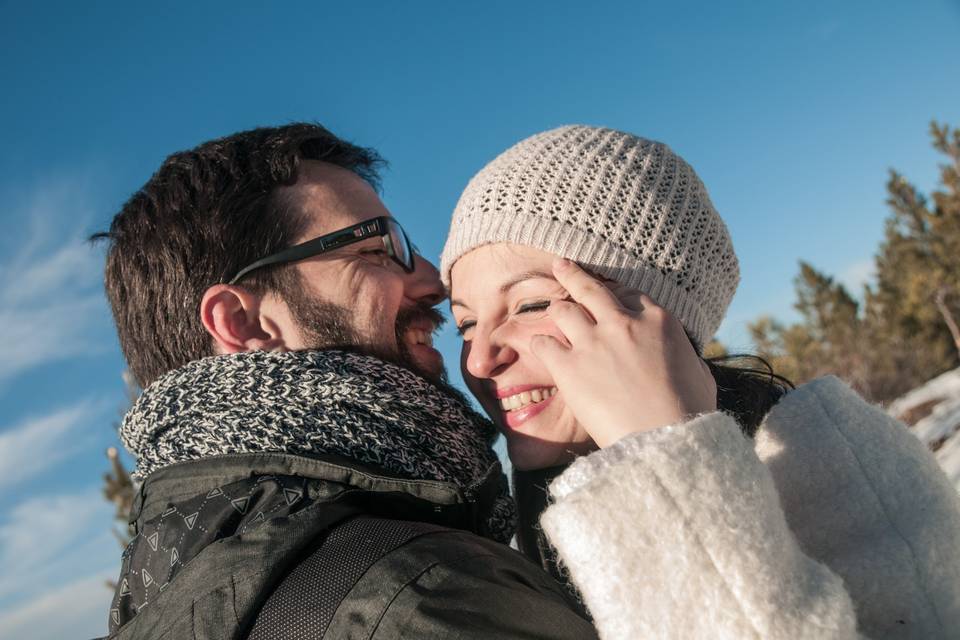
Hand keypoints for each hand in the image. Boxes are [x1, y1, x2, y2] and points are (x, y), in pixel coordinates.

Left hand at [530, 258, 716, 447]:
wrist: (666, 441)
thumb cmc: (690, 415)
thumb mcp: (700, 374)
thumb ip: (685, 356)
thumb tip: (684, 356)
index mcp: (658, 321)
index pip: (629, 295)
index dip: (615, 294)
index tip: (608, 296)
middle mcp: (622, 324)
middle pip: (590, 289)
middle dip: (573, 274)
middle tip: (561, 264)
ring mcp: (593, 343)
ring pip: (564, 310)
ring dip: (557, 310)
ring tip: (551, 310)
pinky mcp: (569, 367)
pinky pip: (545, 344)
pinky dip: (541, 343)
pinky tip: (540, 346)